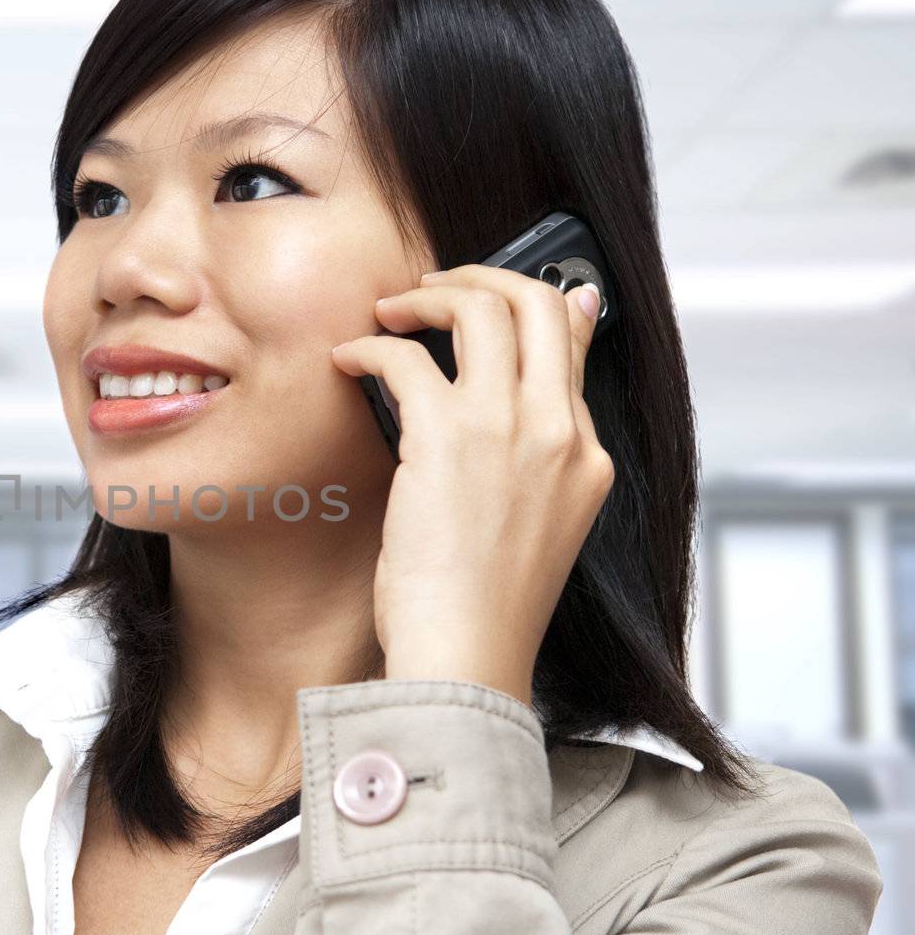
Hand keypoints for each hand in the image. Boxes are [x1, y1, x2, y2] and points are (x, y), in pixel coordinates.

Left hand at [330, 265, 613, 706]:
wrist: (467, 659)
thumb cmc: (481, 611)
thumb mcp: (534, 530)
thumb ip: (529, 466)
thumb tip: (502, 416)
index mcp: (586, 459)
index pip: (575, 344)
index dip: (536, 301)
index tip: (497, 292)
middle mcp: (560, 433)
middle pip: (540, 303)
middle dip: (485, 276)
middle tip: (435, 287)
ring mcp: (511, 429)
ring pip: (485, 307)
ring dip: (428, 295)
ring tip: (389, 311)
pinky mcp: (448, 436)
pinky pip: (405, 356)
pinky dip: (370, 347)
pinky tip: (348, 363)